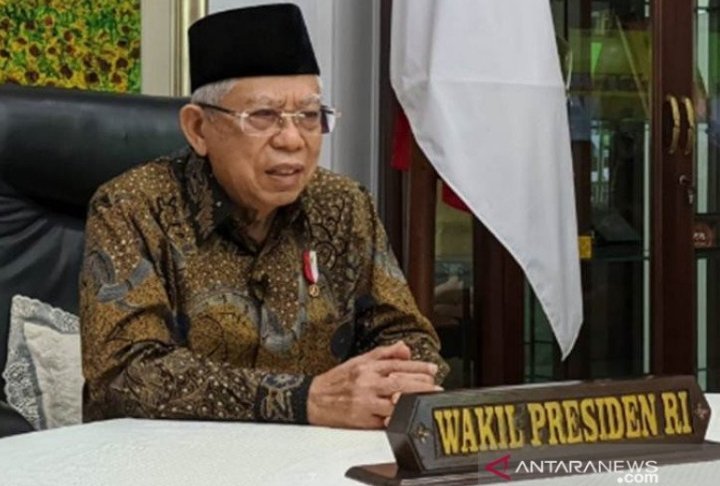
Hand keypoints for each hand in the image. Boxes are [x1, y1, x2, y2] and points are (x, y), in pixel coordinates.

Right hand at [307, 341, 440, 428]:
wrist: (314, 399)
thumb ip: (384, 354)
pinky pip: (385, 420)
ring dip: (414, 400)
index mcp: (367, 367)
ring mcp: (365, 402)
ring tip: (428, 399)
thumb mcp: (360, 360)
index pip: (398, 365)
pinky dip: (398, 418)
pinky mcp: (362, 420)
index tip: (433, 370)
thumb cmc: (338, 380)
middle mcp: (367, 383)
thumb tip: (405, 348)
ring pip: (395, 401)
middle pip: (400, 382)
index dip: (418, 367)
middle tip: (436, 386)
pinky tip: (410, 415)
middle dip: (421, 384)